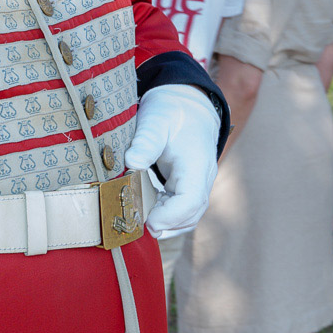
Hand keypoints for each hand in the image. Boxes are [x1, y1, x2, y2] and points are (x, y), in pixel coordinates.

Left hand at [125, 84, 221, 237]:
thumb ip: (145, 142)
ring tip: (139, 224)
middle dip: (167, 225)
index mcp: (196, 164)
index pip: (191, 200)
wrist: (186, 105)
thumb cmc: (170, 112)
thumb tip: (131, 164)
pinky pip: (180, 208)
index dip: (171, 216)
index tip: (148, 222)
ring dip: (166, 224)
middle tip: (138, 228)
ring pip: (188, 214)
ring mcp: (196, 183)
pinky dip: (164, 215)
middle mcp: (201, 178)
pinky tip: (144, 212)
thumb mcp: (155, 121)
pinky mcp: (187, 185)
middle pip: (191, 213)